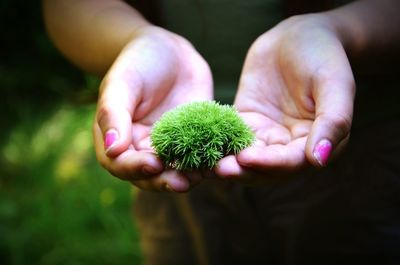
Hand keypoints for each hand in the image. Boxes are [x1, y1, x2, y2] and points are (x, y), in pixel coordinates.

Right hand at [93, 26, 212, 191]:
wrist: (170, 52)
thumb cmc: (138, 63)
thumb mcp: (122, 83)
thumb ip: (113, 114)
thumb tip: (112, 149)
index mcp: (120, 140)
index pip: (121, 164)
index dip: (135, 169)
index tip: (152, 165)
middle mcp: (144, 148)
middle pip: (151, 176)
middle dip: (165, 181)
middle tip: (181, 183)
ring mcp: (171, 146)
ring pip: (177, 170)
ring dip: (188, 176)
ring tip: (201, 176)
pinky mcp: (195, 139)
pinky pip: (200, 154)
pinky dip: (208, 160)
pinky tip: (219, 161)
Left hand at [216, 14, 354, 182]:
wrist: (299, 37)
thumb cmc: (323, 56)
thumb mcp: (335, 84)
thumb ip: (333, 121)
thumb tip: (319, 160)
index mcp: (314, 142)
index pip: (292, 162)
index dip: (271, 164)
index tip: (247, 159)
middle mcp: (289, 144)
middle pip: (265, 167)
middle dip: (243, 170)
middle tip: (220, 169)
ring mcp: (266, 133)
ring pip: (245, 155)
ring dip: (227, 161)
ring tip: (207, 163)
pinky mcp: (246, 121)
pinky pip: (230, 134)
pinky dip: (216, 140)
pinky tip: (199, 142)